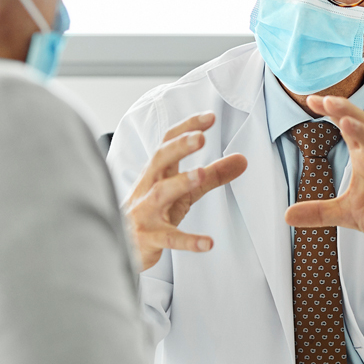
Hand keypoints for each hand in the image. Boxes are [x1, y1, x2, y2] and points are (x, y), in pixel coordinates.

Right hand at [125, 112, 246, 271]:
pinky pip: (169, 239)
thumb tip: (242, 159)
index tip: (209, 117)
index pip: (168, 143)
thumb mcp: (185, 191)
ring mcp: (146, 212)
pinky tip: (207, 242)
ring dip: (180, 182)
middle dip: (178, 147)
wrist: (121, 246)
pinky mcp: (149, 238)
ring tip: (200, 174)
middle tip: (200, 138)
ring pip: (160, 193)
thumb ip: (213, 175)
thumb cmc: (153, 212)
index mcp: (157, 172)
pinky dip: (187, 241)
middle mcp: (149, 187)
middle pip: (160, 160)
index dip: (187, 128)